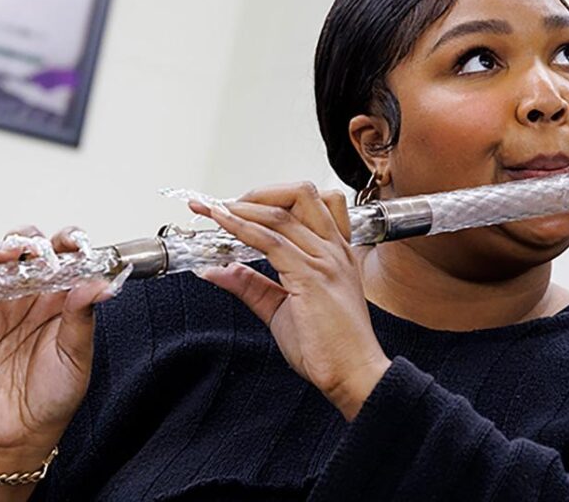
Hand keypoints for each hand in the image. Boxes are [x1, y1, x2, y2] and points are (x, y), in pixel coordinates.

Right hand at [0, 226, 113, 471]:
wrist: (18, 433)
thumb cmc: (54, 396)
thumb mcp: (77, 357)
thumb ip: (82, 318)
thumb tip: (98, 283)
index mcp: (64, 300)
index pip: (68, 260)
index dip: (70, 244)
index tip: (75, 243)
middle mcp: (33, 297)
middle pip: (30, 252)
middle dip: (34, 241)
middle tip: (41, 251)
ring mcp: (3, 306)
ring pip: (0, 263)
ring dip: (4, 250)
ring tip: (13, 254)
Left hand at [189, 183, 390, 419]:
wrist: (353, 376)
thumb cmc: (330, 348)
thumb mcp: (281, 310)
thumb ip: (252, 286)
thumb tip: (220, 270)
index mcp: (334, 253)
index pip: (308, 204)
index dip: (269, 197)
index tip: (234, 204)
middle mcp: (333, 249)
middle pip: (300, 194)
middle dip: (258, 192)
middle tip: (227, 205)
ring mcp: (325, 260)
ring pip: (281, 213)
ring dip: (241, 208)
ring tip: (215, 211)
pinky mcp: (312, 276)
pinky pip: (271, 241)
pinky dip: (241, 228)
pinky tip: (223, 226)